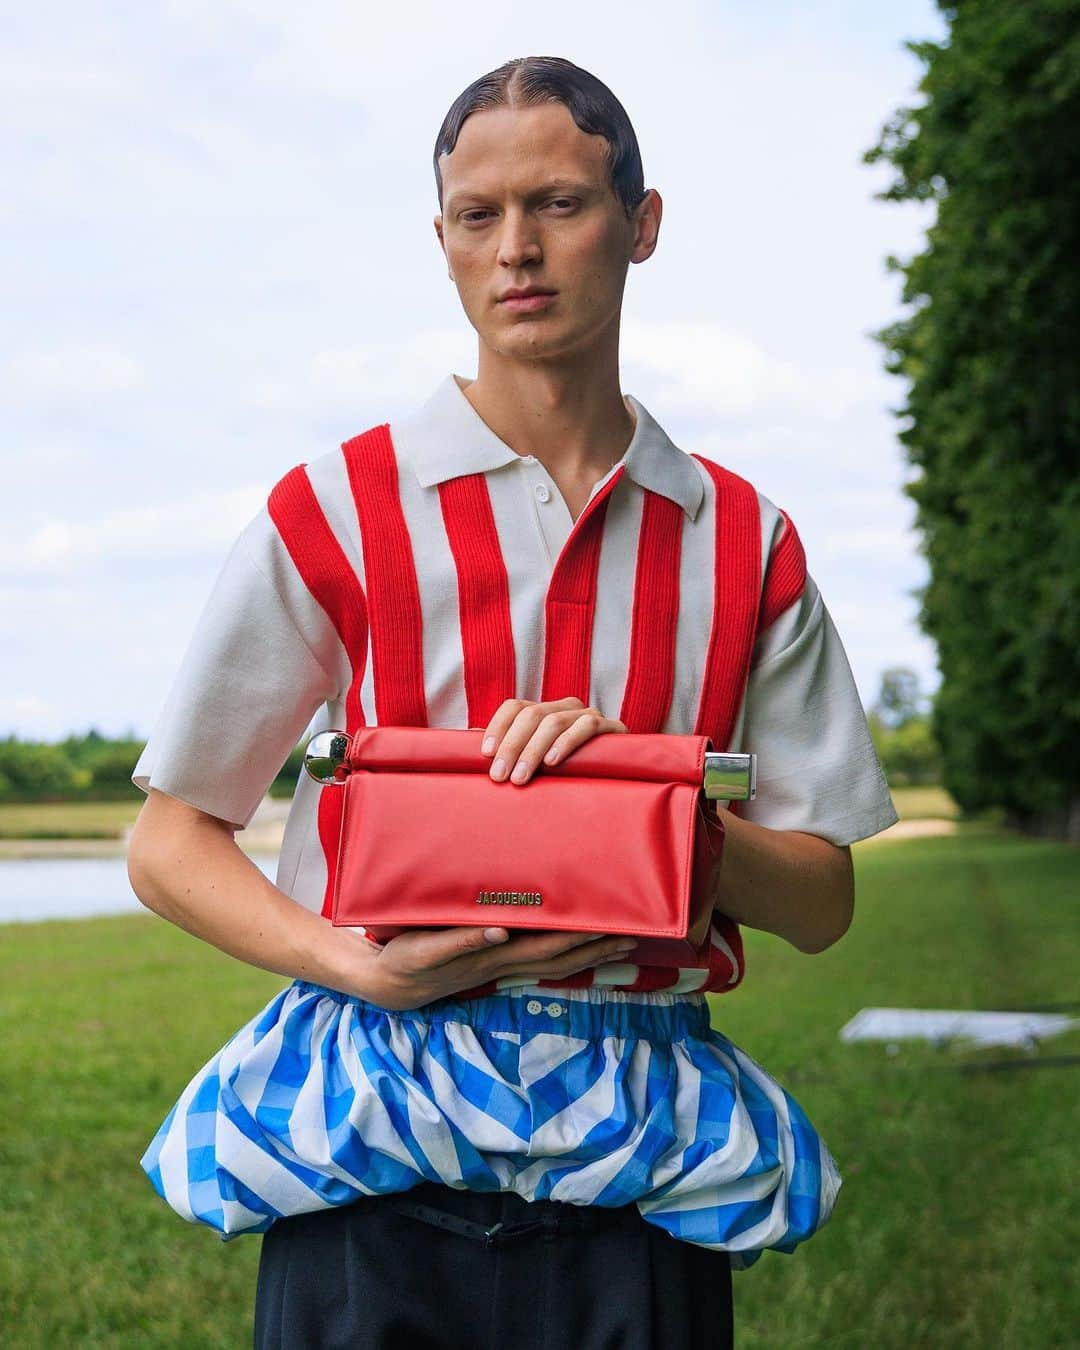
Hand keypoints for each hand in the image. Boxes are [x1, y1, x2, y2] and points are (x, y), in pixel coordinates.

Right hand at [352, 925, 638, 1011]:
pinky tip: (576, 943)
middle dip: (598, 948)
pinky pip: (539, 959)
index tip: (612, 928)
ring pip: (555, 963)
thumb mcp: (426, 949)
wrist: (389, 982)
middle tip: (634, 936)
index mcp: (496, 957)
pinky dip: (565, 953)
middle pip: (563, 959)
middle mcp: (505, 964)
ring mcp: (501, 966)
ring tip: (619, 941)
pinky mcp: (494, 963)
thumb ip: (462, 940)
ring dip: (589, 954)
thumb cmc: (406, 959)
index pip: (549, 948)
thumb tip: (501, 931)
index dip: (582, 939)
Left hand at [479, 696, 627, 784]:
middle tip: (499, 776)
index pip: (514, 707)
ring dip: (532, 751)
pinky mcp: (611, 727)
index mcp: (544, 711)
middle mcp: (564, 707)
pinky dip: (567, 743)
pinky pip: (586, 726)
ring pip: (553, 722)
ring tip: (521, 778)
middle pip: (530, 716)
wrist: (622, 774)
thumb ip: (511, 753)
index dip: (497, 727)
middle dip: (511, 747)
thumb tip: (469, 750)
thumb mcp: (536, 762)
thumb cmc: (569, 772)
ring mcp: (588, 713)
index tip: (485, 754)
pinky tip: (553, 762)